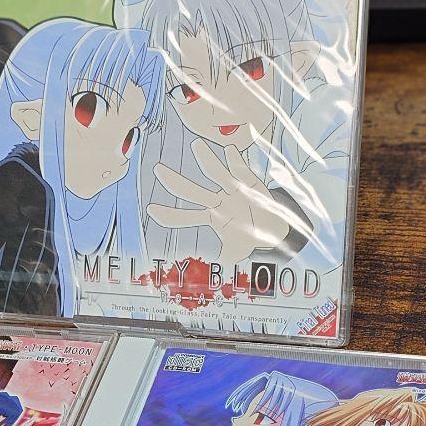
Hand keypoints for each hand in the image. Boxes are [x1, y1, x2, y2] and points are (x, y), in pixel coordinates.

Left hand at [147, 140, 290, 265]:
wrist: (273, 227)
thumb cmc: (249, 236)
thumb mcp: (235, 252)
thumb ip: (223, 263)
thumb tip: (213, 279)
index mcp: (210, 217)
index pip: (184, 217)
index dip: (169, 215)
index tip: (151, 210)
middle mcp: (217, 201)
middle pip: (192, 192)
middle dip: (175, 182)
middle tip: (158, 171)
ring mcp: (232, 190)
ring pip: (215, 174)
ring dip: (206, 160)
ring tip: (196, 146)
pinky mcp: (250, 183)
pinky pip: (242, 170)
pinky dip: (237, 160)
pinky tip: (231, 150)